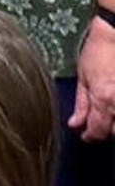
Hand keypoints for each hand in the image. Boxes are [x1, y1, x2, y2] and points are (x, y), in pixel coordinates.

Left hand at [70, 17, 114, 140]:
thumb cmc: (100, 49)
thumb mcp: (83, 76)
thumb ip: (82, 103)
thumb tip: (75, 123)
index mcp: (104, 99)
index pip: (98, 131)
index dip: (91, 136)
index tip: (87, 135)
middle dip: (106, 131)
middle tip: (98, 124)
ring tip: (109, 112)